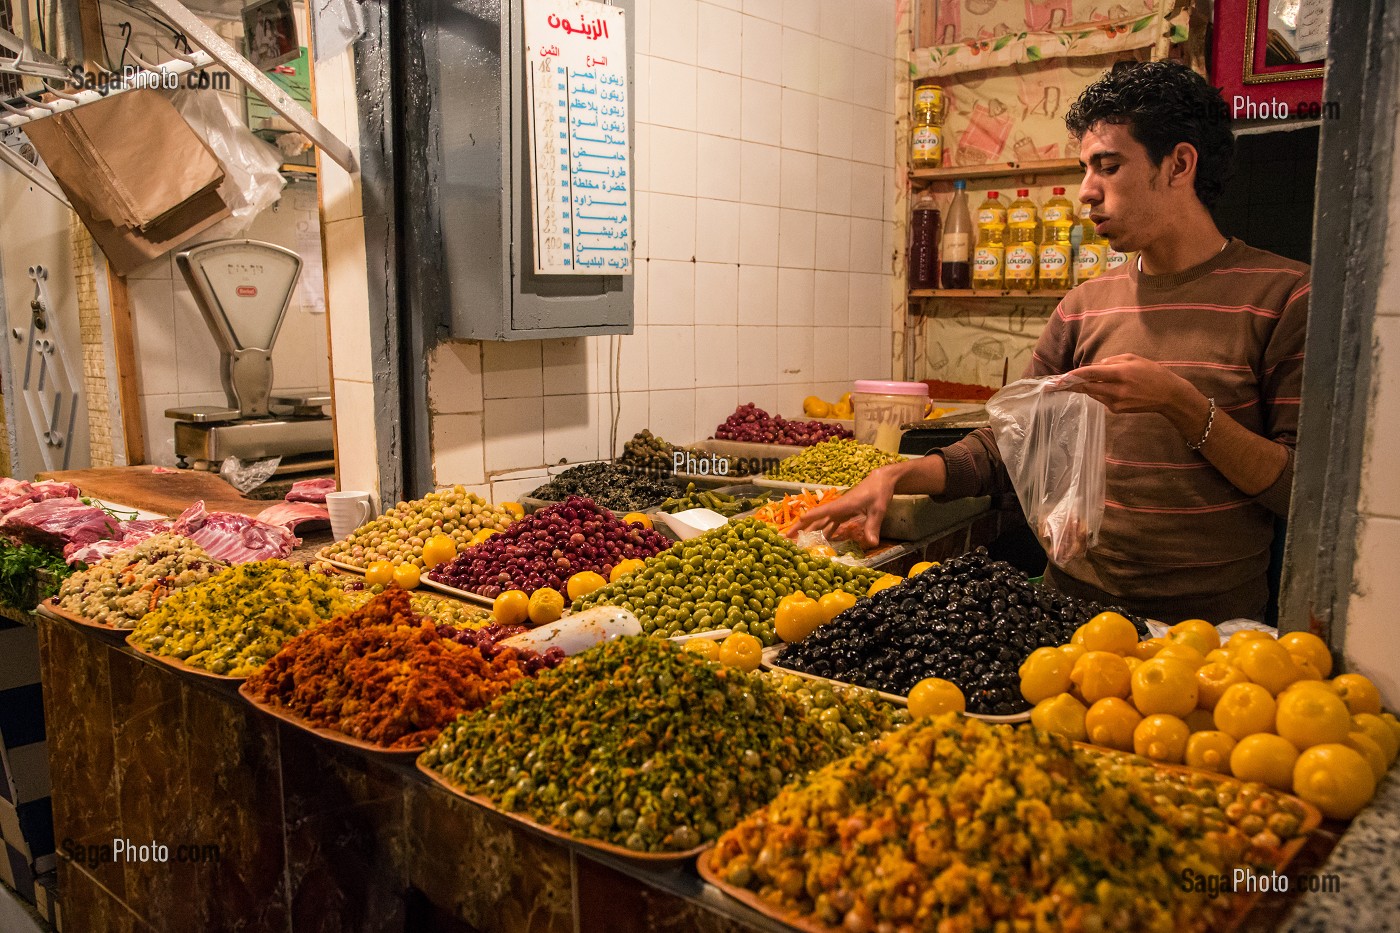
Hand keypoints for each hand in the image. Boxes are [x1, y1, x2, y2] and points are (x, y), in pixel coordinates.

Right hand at [785, 469, 896, 548]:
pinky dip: (822, 531)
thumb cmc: (878, 492)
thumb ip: (873, 526)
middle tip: (786, 538)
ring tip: (797, 541)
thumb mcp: (878, 510)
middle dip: (800, 528)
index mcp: (841, 505)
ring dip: (808, 531)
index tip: (797, 523)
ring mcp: (838, 510)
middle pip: (815, 518)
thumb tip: (872, 543)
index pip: (821, 512)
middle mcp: (836, 508)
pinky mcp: (843, 513)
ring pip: (820, 522)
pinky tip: (818, 540)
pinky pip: (829, 523)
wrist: (881, 480)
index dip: (809, 518)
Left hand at [1057, 353, 1203, 428]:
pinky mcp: (1117, 410)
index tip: (1060, 378)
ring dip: (1086, 388)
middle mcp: (1117, 389)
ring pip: (1093, 394)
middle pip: (1087, 388)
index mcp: (1121, 373)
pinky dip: (1100, 393)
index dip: (1074, 376)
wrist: (1169, 395)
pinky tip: (1109, 389)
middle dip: (1071, 385)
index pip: (1091, 373)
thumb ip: (1112, 361)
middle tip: (1054, 384)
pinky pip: (1102, 399)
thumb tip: (1096, 366)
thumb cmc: (1152, 373)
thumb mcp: (1134, 359)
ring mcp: (1117, 402)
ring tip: (1077, 382)